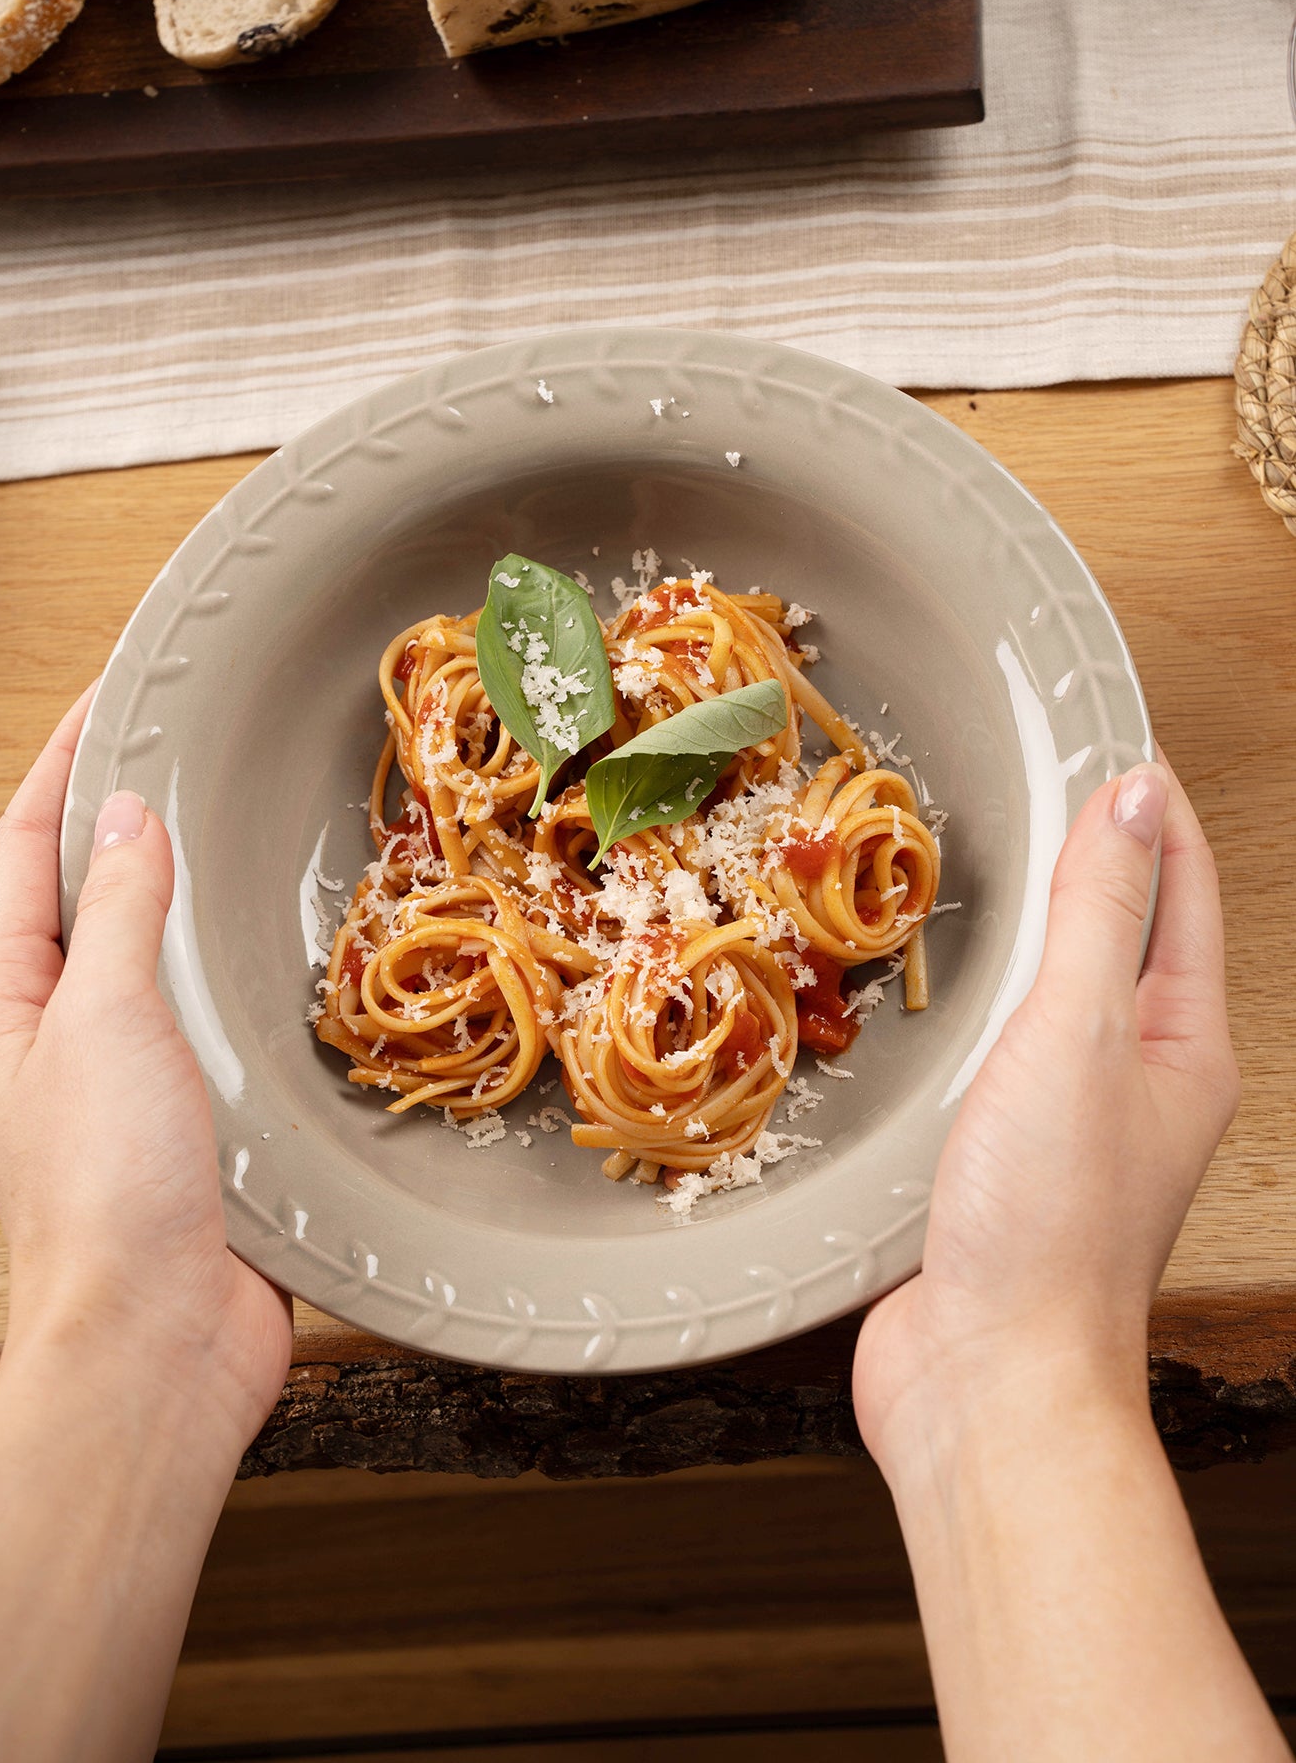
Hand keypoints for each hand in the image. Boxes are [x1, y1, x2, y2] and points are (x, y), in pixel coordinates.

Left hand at [0, 692, 291, 1448]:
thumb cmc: (108, 1185)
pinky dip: (228, 968)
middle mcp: (52, 1032)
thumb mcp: (104, 1019)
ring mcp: (120, 1076)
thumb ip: (121, 913)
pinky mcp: (188, 1117)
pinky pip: (203, 1016)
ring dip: (177, 892)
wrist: (157, 1339)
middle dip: (118, 818)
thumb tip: (129, 817)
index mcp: (3, 1002)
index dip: (61, 769)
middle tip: (178, 748)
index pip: (25, 852)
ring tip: (229, 826)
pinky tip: (271, 949)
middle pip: (80, 895)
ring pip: (145, 954)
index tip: (107, 700)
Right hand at [853, 757, 1238, 1473]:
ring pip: (1057, 994)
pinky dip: (973, 1001)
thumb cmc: (1046, 1220)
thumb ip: (1102, 911)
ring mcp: (1070, 1121)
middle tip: (1032, 780)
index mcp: (1185, 1044)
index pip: (1180, 889)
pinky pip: (998, 1051)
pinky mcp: (1001, 1158)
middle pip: (1124, 934)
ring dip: (1027, 928)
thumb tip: (1133, 797)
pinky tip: (927, 988)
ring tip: (979, 865)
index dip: (1148, 807)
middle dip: (1091, 855)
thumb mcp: (1080, 1034)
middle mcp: (1140, 1078)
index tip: (1107, 734)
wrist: (986, 1379)